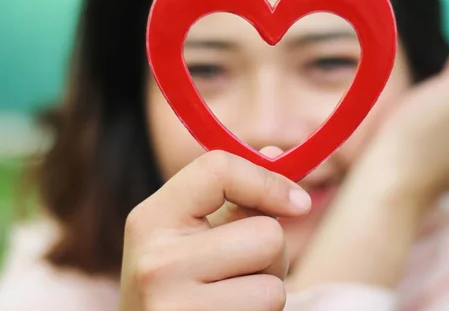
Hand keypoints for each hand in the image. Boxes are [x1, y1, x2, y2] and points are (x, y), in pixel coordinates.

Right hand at [118, 149, 311, 310]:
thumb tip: (273, 153)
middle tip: (242, 269)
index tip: (297, 202)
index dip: (268, 181)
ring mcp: (176, 307)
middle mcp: (158, 262)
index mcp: (151, 219)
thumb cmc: (175, 284)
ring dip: (265, 290)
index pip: (218, 169)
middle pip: (267, 234)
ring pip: (273, 286)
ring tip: (232, 297)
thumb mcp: (187, 234)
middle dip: (269, 253)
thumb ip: (231, 195)